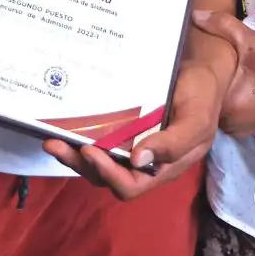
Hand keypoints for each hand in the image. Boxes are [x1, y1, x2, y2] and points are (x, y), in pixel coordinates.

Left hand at [41, 57, 223, 200]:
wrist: (201, 71)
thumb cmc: (202, 96)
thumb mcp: (197, 119)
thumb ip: (174, 143)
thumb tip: (139, 161)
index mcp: (164, 166)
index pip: (132, 184)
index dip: (109, 174)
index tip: (91, 151)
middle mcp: (143, 162)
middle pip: (106, 176)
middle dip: (80, 164)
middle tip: (55, 144)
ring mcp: (130, 145)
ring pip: (97, 161)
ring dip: (72, 154)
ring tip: (51, 140)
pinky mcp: (121, 128)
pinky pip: (98, 139)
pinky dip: (79, 136)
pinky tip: (63, 125)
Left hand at [192, 9, 254, 136]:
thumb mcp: (249, 40)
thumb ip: (221, 24)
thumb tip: (194, 13)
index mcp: (224, 103)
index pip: (194, 96)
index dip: (188, 82)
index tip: (185, 68)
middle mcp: (226, 122)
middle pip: (201, 106)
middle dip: (198, 90)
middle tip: (194, 71)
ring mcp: (234, 130)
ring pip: (211, 113)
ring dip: (210, 100)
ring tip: (206, 81)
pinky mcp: (242, 131)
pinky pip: (223, 118)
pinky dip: (222, 107)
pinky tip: (222, 93)